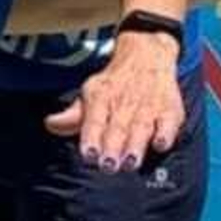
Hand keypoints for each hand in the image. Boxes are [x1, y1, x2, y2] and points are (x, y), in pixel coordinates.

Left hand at [45, 32, 184, 167]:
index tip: (89, 154)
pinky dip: (166, 133)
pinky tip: (160, 145)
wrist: (147, 55)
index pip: (94, 120)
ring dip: (136, 145)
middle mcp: (124, 102)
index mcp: (101, 98)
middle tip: (109, 166)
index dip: (91, 137)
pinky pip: (169, 122)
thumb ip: (72, 116)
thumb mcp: (90, 95)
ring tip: (130, 163)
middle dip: (113, 147)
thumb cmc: (113, 85)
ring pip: (141, 127)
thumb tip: (50, 123)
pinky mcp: (170, 109)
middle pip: (118, 127)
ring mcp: (148, 105)